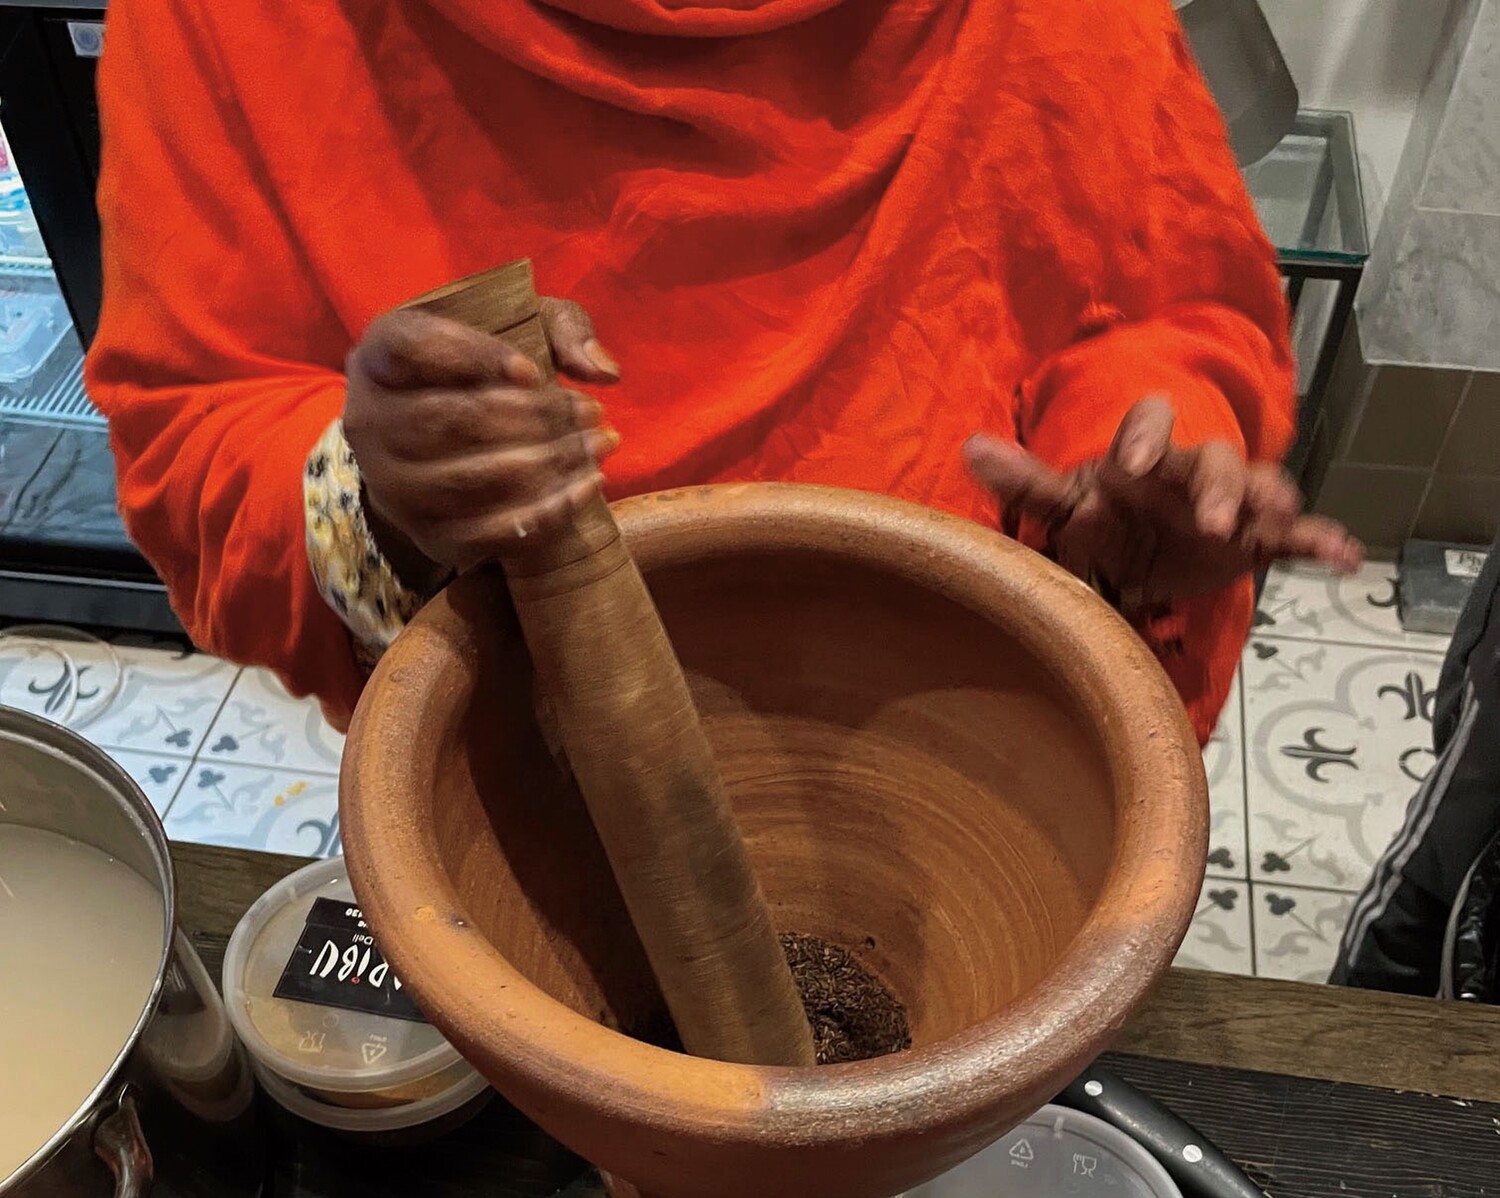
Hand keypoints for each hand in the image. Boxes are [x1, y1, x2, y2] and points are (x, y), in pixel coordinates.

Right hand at [343, 298, 620, 583]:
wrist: (441, 449)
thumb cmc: (486, 372)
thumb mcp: (519, 326)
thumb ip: (561, 330)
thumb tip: (602, 371)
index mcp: (381, 351)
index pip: (417, 347)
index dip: (475, 358)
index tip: (533, 372)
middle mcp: (369, 418)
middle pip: (450, 419)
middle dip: (533, 417)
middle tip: (593, 412)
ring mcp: (391, 484)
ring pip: (469, 479)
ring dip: (547, 464)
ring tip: (599, 446)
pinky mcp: (424, 531)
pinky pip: (486, 531)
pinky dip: (546, 512)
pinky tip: (588, 486)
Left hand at [963, 396, 1362, 607]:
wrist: (1132, 563)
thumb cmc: (1099, 520)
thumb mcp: (1062, 507)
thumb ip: (1025, 483)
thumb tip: (970, 449)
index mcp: (1142, 455)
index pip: (1149, 423)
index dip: (1144, 435)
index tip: (1131, 463)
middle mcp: (1190, 471)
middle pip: (1214, 458)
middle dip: (1217, 484)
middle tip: (1211, 520)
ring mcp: (1229, 503)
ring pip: (1259, 487)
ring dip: (1269, 503)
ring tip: (1279, 521)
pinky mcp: (1256, 541)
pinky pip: (1294, 536)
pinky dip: (1321, 541)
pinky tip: (1347, 559)